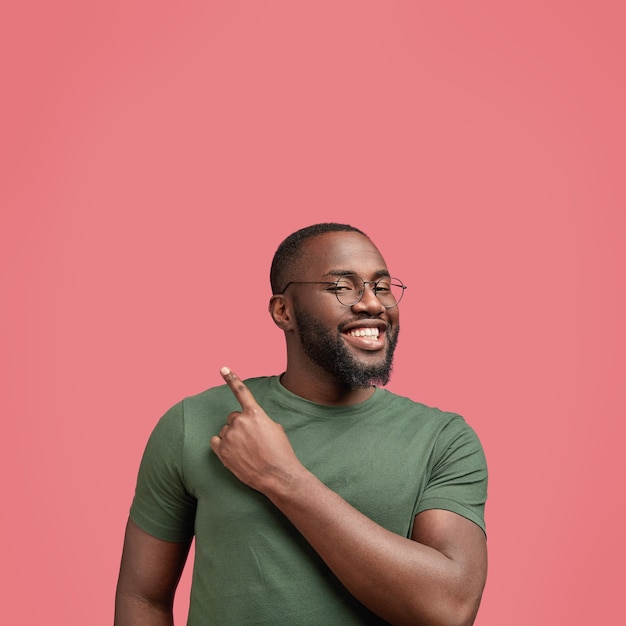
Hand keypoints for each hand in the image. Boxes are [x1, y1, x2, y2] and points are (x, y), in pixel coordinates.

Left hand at [210, 367, 303, 493]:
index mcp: (254, 413)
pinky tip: (234, 454)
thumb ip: (259, 420)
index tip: (223, 368)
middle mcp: (240, 422)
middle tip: (252, 440)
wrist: (278, 475)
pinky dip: (222, 446)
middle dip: (240, 425)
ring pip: (226, 431)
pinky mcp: (222, 451)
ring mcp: (230, 436)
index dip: (232, 378)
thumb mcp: (275, 428)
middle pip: (233, 417)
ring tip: (246, 451)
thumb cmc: (280, 452)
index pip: (241, 391)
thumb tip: (250, 423)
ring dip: (233, 437)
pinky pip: (216, 442)